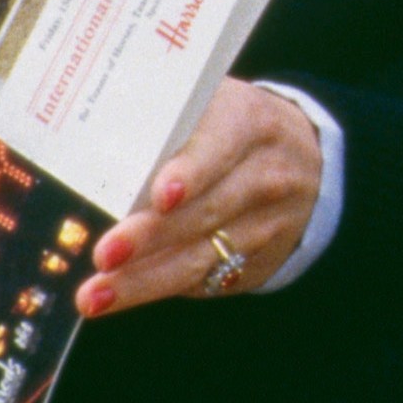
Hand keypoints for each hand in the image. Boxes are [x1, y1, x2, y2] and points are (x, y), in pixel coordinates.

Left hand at [81, 81, 321, 317]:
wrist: (311, 163)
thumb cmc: (233, 129)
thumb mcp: (214, 107)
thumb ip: (166, 121)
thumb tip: (91, 137)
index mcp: (248, 122)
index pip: (219, 148)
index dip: (191, 173)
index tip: (161, 195)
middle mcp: (264, 175)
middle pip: (205, 212)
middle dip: (150, 237)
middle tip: (105, 254)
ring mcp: (265, 223)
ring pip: (200, 256)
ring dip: (143, 280)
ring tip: (95, 295)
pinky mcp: (257, 261)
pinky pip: (203, 279)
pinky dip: (158, 286)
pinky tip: (121, 294)